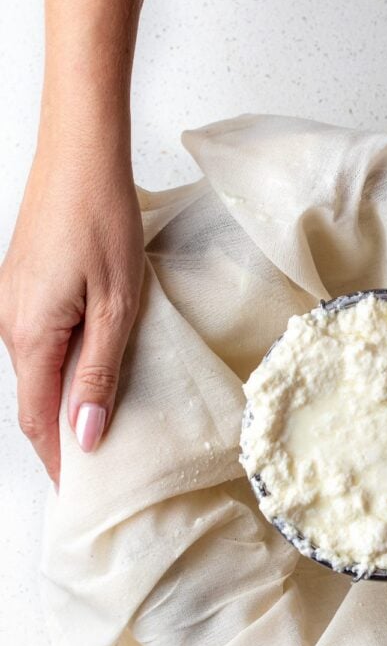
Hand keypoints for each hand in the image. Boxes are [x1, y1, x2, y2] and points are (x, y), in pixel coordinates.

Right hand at [0, 137, 143, 483]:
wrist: (81, 155)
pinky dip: (63, 368)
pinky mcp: (25, 288)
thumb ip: (98, 372)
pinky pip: (40, 343)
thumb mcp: (115, 306)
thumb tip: (84, 433)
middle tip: (100, 466)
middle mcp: (10, 324)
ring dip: (65, 401)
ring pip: (37, 372)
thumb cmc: (101, 220)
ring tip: (103, 425)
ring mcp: (14, 304)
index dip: (58, 459)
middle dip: (61, 436)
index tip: (80, 490)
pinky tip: (93, 372)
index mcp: (29, 335)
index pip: (37, 419)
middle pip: (33, 399)